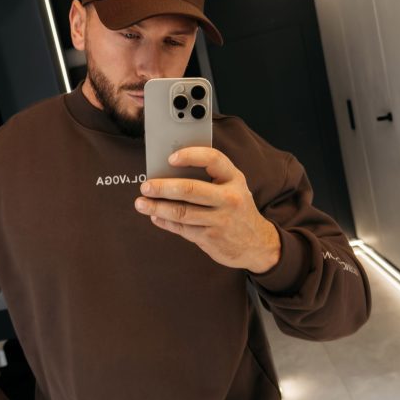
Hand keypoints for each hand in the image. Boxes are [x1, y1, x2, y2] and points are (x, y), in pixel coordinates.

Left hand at [134, 147, 280, 273]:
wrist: (257, 243)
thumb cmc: (237, 209)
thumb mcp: (232, 188)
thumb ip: (208, 178)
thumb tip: (169, 173)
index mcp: (234, 178)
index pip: (212, 159)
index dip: (190, 155)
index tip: (170, 158)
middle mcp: (229, 198)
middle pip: (190, 189)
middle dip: (163, 187)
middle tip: (145, 186)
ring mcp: (220, 220)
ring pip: (182, 212)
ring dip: (157, 207)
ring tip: (141, 203)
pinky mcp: (211, 238)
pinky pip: (182, 229)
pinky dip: (165, 222)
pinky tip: (155, 217)